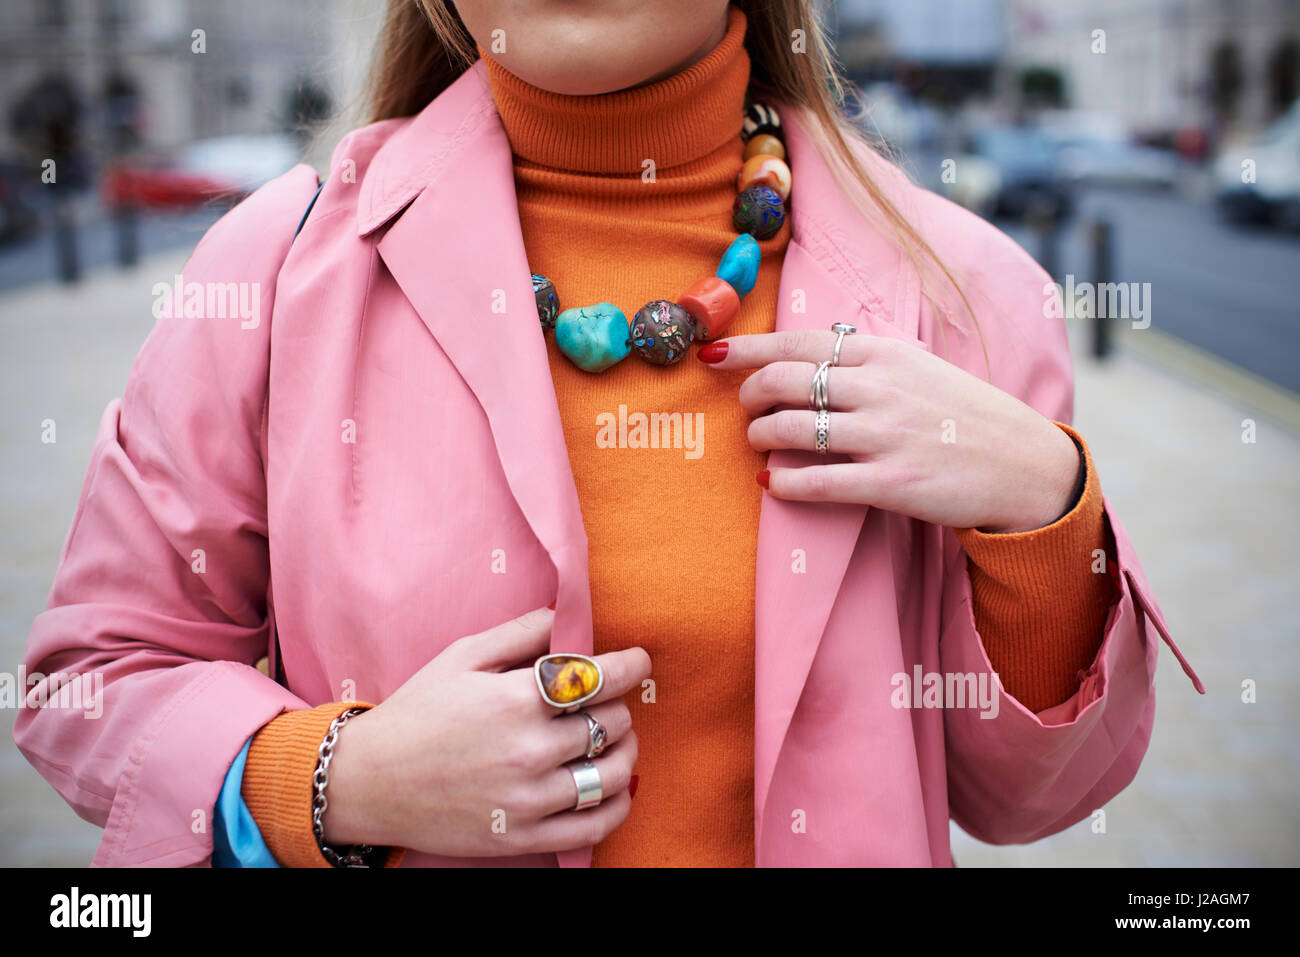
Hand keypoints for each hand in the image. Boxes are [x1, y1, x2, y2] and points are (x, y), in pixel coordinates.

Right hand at [320, 606, 650, 856]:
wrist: (368, 782)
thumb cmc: (417, 711)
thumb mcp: (463, 656)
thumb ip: (521, 633)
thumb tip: (567, 615)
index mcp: (516, 699)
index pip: (601, 678)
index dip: (631, 666)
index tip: (638, 661)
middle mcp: (528, 750)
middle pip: (611, 722)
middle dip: (616, 705)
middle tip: (605, 701)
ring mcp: (528, 799)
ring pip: (613, 772)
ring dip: (625, 751)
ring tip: (613, 739)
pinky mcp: (523, 837)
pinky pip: (596, 824)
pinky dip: (618, 804)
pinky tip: (613, 787)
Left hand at [702, 329, 1079, 532]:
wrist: (1023, 465)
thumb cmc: (964, 414)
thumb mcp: (920, 366)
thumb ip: (867, 357)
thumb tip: (815, 342)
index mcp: (884, 354)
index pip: (798, 342)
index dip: (747, 348)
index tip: (713, 353)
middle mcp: (880, 389)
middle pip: (784, 381)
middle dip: (749, 393)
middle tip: (746, 407)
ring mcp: (884, 437)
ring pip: (791, 430)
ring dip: (760, 436)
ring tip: (759, 442)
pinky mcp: (889, 485)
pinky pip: (815, 483)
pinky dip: (781, 483)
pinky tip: (769, 484)